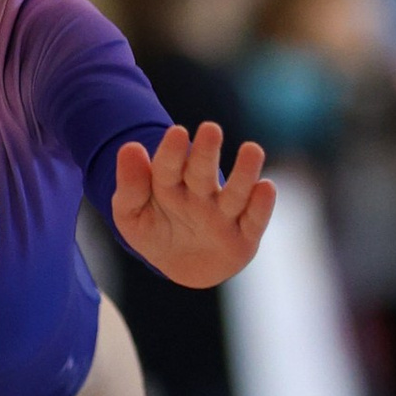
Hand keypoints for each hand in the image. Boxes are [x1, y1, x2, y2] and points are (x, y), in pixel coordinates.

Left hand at [110, 121, 274, 287]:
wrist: (181, 266)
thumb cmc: (155, 233)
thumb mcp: (130, 216)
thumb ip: (129, 186)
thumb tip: (130, 147)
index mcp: (170, 185)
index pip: (168, 167)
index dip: (172, 152)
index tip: (177, 133)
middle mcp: (201, 194)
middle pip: (202, 173)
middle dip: (206, 153)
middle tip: (210, 129)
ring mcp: (224, 215)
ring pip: (235, 193)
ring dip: (244, 173)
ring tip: (252, 150)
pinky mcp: (245, 238)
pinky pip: (253, 221)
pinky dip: (261, 206)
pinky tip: (266, 188)